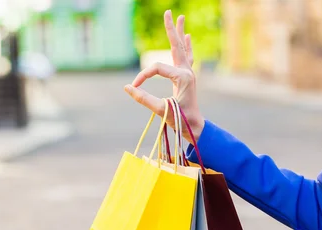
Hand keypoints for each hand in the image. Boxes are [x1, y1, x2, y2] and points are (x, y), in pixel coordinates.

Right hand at [124, 10, 204, 142]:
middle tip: (168, 12)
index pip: (156, 69)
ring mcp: (189, 73)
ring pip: (183, 48)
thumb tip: (127, 88)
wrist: (194, 127)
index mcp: (182, 77)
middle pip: (176, 46)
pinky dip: (186, 46)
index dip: (142, 76)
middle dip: (171, 29)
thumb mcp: (160, 109)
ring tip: (181, 17)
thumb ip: (143, 99)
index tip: (133, 88)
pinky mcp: (188, 77)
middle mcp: (187, 72)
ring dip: (180, 33)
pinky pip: (187, 57)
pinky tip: (188, 37)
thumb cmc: (179, 120)